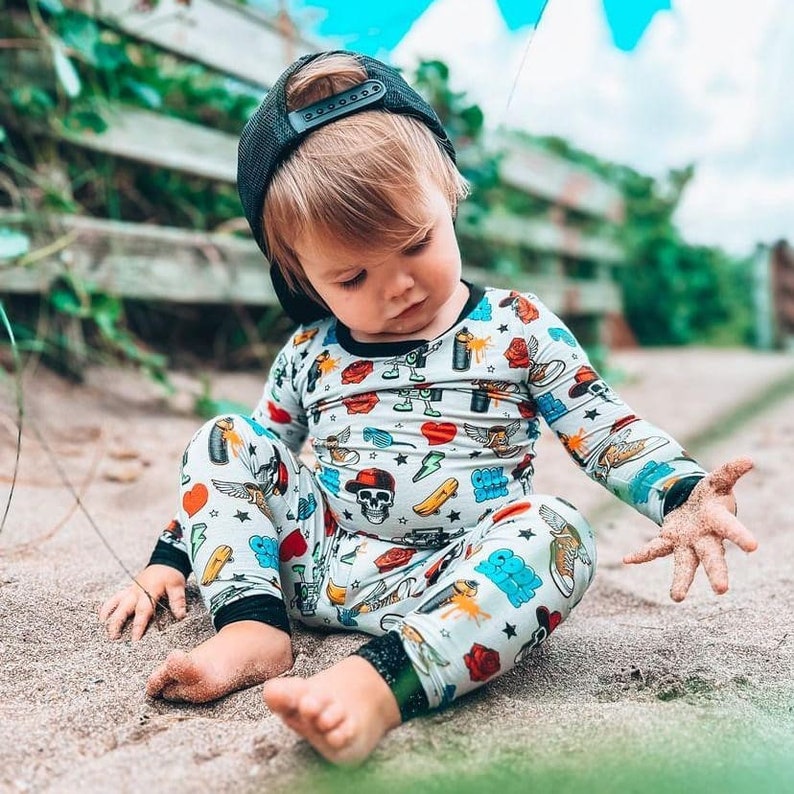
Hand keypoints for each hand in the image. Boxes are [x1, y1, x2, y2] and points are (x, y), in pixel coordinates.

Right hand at [99, 565, 186, 639]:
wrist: (165, 560)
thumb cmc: (171, 574)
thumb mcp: (177, 585)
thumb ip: (178, 600)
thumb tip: (180, 615)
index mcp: (149, 591)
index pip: (143, 611)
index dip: (139, 625)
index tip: (135, 639)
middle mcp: (137, 591)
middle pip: (124, 608)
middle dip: (117, 623)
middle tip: (113, 637)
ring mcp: (131, 590)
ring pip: (116, 602)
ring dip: (109, 614)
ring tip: (103, 628)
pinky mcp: (129, 589)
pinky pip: (115, 598)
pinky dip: (108, 606)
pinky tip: (102, 616)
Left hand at [622, 457, 757, 600]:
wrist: (697, 507)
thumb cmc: (711, 496)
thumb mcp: (718, 481)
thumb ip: (730, 471)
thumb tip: (748, 460)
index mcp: (719, 521)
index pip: (731, 528)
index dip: (741, 536)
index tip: (753, 547)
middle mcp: (705, 539)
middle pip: (712, 557)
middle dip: (717, 572)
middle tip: (722, 590)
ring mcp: (687, 543)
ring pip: (686, 565)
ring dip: (681, 581)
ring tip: (676, 598)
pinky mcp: (669, 541)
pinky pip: (654, 550)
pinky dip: (641, 554)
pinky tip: (627, 559)